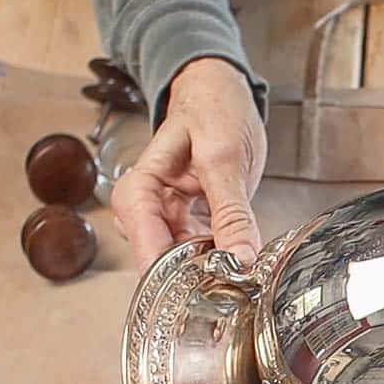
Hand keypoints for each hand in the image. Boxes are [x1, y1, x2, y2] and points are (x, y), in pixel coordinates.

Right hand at [112, 57, 265, 272]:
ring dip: (212, 271)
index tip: (208, 291)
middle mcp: (146, 210)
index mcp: (140, 189)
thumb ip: (231, 212)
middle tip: (235, 287)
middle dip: (197, 279)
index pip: (146, 246)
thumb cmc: (212, 111)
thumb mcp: (225, 159)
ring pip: (184, 263)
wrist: (218, 92)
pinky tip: (241, 258)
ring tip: (243, 273)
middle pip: (162, 262)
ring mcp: (167, 219)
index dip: (175, 274)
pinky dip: (221, 257)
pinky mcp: (188, 223)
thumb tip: (240, 259)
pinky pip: (202, 252)